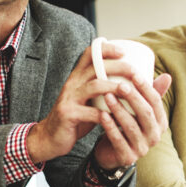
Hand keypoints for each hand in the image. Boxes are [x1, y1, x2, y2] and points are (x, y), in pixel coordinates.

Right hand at [26, 42, 167, 164]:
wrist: (50, 137)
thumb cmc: (75, 117)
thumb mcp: (86, 99)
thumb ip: (101, 90)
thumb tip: (129, 83)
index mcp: (77, 77)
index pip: (89, 54)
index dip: (106, 49)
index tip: (124, 51)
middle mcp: (72, 83)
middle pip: (96, 67)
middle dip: (118, 67)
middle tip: (136, 72)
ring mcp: (69, 98)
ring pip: (95, 86)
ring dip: (115, 87)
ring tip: (130, 91)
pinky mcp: (68, 114)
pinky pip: (90, 112)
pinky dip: (106, 114)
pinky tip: (118, 117)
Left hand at [91, 73, 170, 169]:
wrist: (111, 152)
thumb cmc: (126, 124)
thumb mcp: (138, 110)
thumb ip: (150, 94)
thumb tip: (168, 76)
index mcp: (160, 122)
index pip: (156, 102)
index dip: (146, 88)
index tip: (134, 74)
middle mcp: (155, 136)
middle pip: (145, 113)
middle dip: (133, 98)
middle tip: (120, 85)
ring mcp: (142, 148)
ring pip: (131, 126)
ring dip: (119, 109)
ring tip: (107, 96)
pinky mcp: (128, 157)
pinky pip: (118, 140)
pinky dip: (110, 126)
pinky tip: (102, 115)